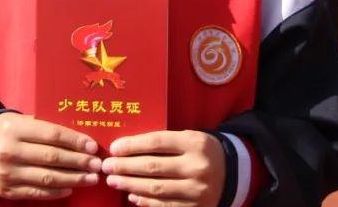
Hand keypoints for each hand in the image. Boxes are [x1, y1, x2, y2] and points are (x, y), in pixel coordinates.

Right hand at [0, 112, 100, 200]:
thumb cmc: (8, 131)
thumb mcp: (21, 121)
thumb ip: (45, 128)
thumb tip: (80, 139)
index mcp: (15, 129)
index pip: (52, 135)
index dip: (75, 141)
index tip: (93, 146)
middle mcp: (9, 151)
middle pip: (52, 157)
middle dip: (79, 162)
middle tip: (97, 165)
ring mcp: (7, 173)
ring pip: (47, 177)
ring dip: (73, 179)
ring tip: (90, 178)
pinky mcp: (6, 190)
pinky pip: (36, 192)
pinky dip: (56, 191)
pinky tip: (70, 188)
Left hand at [103, 130, 224, 206]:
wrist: (231, 172)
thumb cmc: (201, 151)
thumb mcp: (189, 138)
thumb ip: (164, 142)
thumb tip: (126, 149)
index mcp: (195, 143)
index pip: (157, 143)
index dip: (132, 146)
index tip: (114, 148)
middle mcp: (197, 167)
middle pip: (153, 167)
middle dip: (125, 167)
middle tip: (106, 166)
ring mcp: (197, 191)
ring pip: (156, 189)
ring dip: (130, 185)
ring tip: (113, 180)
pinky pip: (164, 206)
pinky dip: (145, 201)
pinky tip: (131, 195)